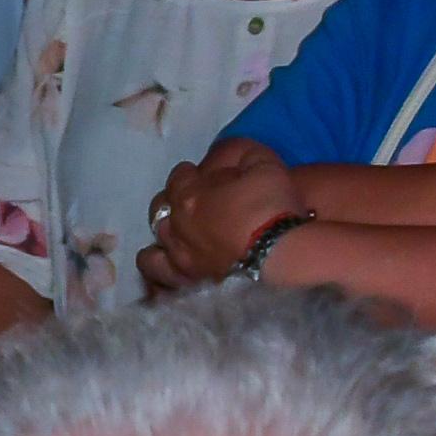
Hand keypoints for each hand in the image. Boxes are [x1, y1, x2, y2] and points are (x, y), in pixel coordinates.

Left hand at [141, 138, 302, 291]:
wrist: (282, 255)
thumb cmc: (272, 207)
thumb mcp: (263, 165)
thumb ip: (239, 153)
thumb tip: (225, 151)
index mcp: (189, 195)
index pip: (179, 177)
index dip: (191, 174)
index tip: (203, 177)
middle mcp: (175, 226)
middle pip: (161, 207)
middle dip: (173, 201)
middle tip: (195, 204)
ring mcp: (178, 258)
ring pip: (153, 244)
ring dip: (164, 236)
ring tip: (180, 238)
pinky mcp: (187, 283)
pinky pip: (158, 278)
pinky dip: (159, 271)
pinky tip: (171, 267)